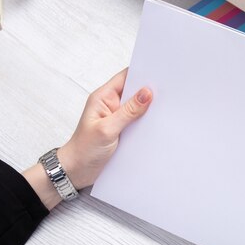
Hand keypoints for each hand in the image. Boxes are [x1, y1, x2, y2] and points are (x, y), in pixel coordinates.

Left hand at [24, 69, 151, 208]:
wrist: (76, 171)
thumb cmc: (84, 150)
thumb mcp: (107, 129)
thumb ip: (128, 111)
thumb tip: (146, 93)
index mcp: (103, 97)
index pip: (125, 77)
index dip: (141, 73)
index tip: (159, 75)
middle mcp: (111, 105)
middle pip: (134, 91)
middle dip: (149, 92)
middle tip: (167, 94)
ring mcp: (117, 117)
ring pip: (138, 107)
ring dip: (149, 109)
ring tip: (165, 109)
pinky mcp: (122, 130)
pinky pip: (137, 121)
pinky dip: (146, 122)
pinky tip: (156, 125)